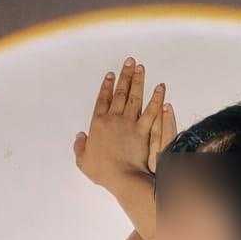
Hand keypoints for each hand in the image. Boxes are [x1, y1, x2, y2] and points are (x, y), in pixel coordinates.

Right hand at [72, 58, 175, 192]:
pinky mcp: (144, 130)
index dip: (106, 87)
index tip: (110, 75)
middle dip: (124, 76)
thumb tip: (80, 137)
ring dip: (138, 81)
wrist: (122, 177)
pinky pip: (151, 111)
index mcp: (98, 124)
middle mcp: (113, 119)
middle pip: (119, 93)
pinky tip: (160, 88)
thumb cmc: (103, 171)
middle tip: (129, 62)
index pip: (102, 100)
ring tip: (141, 68)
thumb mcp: (83, 161)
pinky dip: (156, 99)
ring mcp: (129, 123)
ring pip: (134, 97)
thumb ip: (80, 147)